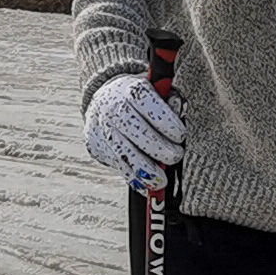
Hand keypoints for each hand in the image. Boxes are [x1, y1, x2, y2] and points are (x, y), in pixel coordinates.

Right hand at [84, 71, 185, 191]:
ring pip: (126, 154)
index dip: (169, 125)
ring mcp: (102, 128)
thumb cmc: (140, 101)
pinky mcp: (95, 145)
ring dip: (147, 171)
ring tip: (161, 181)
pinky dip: (134, 179)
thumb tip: (177, 111)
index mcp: (132, 90)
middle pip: (139, 133)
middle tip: (175, 155)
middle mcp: (113, 107)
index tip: (180, 135)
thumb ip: (171, 101)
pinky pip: (118, 166)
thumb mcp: (158, 92)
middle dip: (161, 149)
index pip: (151, 108)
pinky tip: (147, 184)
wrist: (105, 100)